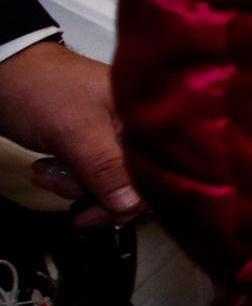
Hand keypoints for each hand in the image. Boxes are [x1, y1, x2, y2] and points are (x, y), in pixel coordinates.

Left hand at [0, 40, 142, 226]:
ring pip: (110, 180)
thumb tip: (129, 205)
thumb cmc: (40, 92)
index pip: (156, 170)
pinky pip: (93, 172)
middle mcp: (137, 125)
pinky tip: (48, 167)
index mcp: (146, 115)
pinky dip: (68, 176)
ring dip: (74, 184)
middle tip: (65, 189)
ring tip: (47, 171)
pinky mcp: (94, 140)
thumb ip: (107, 169)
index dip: (131, 198)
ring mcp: (115, 132)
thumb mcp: (76, 132)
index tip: (98, 214)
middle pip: (135, 179)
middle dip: (95, 191)